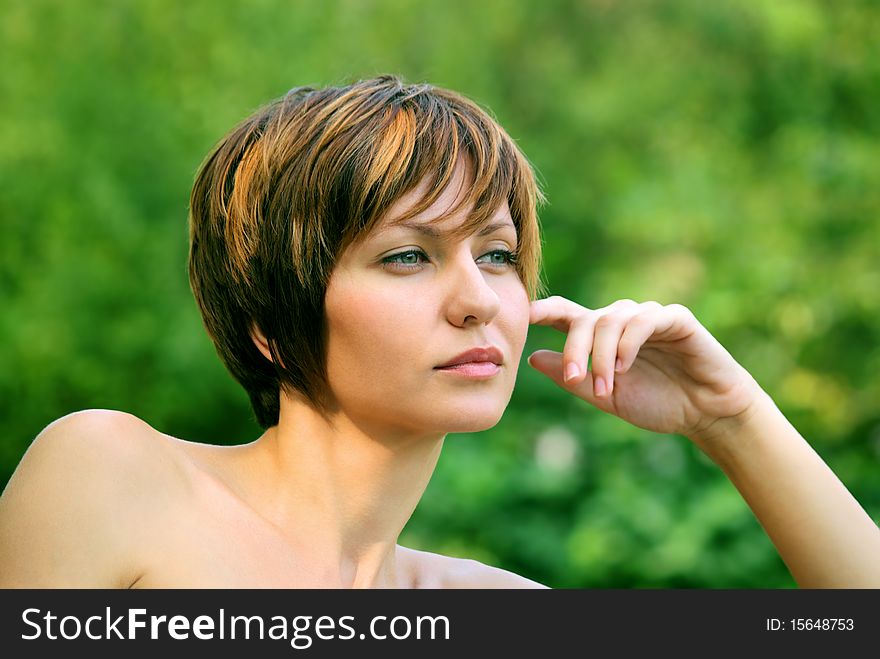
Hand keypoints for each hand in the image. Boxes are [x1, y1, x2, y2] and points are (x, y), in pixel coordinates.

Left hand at [527, 297, 763, 441]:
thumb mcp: (604, 395)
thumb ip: (570, 377)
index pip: (566, 315)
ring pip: (611, 320)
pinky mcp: (675, 319)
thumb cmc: (657, 403)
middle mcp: (621, 320)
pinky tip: (624, 366)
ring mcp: (647, 316)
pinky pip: (644, 320)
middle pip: (585, 319)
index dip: (543, 311)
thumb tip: (532, 357)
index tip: (523, 316)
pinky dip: (628, 343)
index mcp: (600, 336)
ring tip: (604, 387)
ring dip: (603, 355)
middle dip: (576, 350)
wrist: (706, 413)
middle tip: (575, 380)